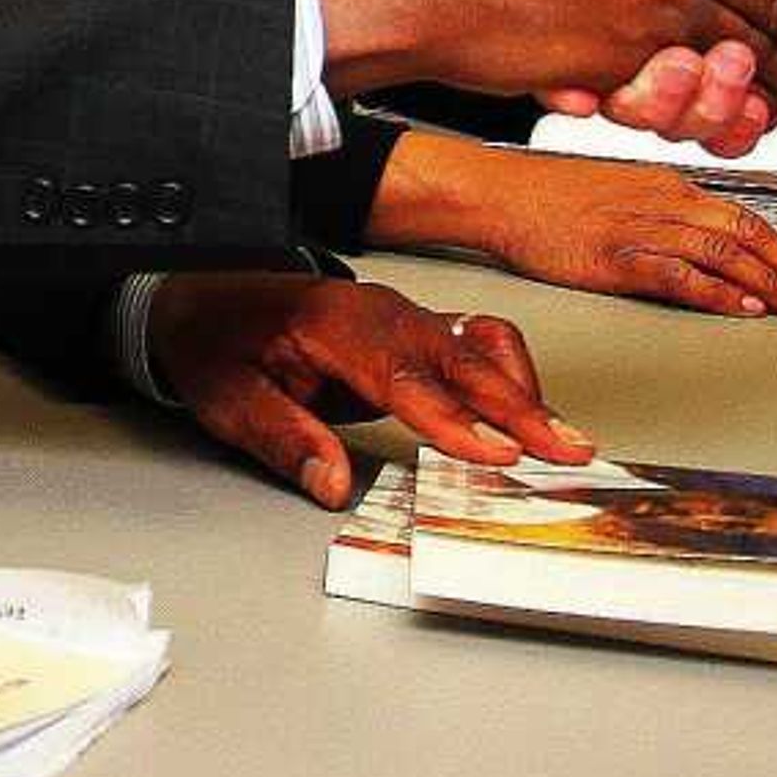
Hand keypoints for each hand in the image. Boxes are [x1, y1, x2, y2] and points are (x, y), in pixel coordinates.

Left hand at [145, 272, 590, 510]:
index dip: (455, 418)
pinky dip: (513, 377)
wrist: (212, 292)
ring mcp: (403, 315)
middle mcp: (380, 312)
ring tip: (563, 441)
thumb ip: (284, 438)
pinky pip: (477, 342)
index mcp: (333, 324)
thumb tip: (332, 484)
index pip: (404, 376)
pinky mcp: (414, 329)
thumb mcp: (227, 397)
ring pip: (481, 343)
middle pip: (462, 357)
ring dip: (525, 391)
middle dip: (520, 407)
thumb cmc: (220, 342)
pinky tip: (533, 412)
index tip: (495, 453)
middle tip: (565, 450)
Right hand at [373, 138, 776, 321]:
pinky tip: (742, 308)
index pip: (746, 217)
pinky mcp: (616, 256)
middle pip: (747, 236)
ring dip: (772, 286)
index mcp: (669, 185)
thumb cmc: (549, 198)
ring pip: (725, 255)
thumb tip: (700, 244)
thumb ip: (663, 213)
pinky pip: (679, 275)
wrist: (502, 194)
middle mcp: (665, 201)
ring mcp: (642, 227)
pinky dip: (717, 292)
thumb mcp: (621, 192)